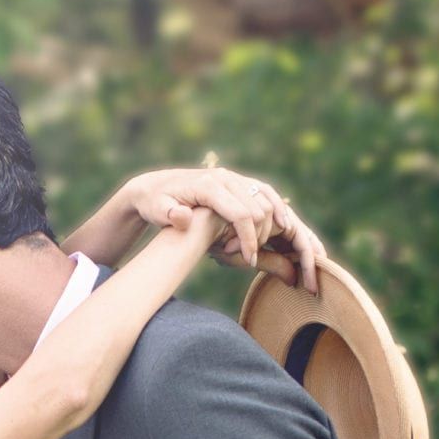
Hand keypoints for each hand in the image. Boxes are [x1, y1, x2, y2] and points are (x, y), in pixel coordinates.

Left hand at [124, 162, 322, 292]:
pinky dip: (277, 207)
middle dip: (257, 237)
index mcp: (209, 186)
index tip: (249, 260)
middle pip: (257, 209)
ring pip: (265, 199)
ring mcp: (233, 177)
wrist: (154, 186)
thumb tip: (183, 218)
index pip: (240, 214)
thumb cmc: (155, 203)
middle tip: (244, 259)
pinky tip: (283, 225)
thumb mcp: (157, 210)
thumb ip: (170, 215)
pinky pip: (265, 191)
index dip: (248, 239)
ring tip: (257, 248)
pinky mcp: (238, 181)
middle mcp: (225, 177)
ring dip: (269, 225)